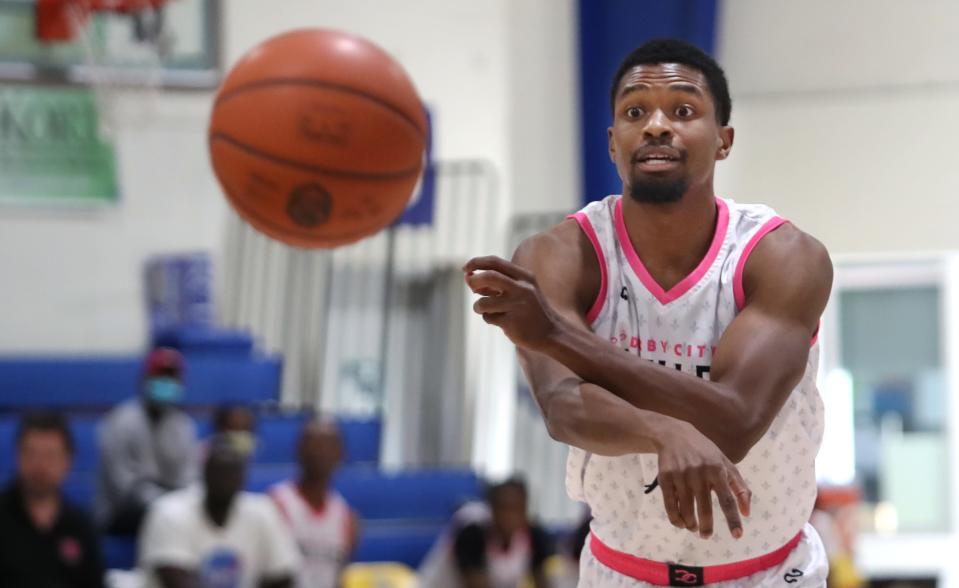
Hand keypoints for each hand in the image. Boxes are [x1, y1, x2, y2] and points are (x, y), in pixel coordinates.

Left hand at [463, 256, 562, 350]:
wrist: (551, 332)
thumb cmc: (528, 309)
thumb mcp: (517, 290)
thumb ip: (493, 283)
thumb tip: (467, 277)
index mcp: (524, 276)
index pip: (495, 262)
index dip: (476, 262)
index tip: (465, 268)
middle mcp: (522, 288)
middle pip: (489, 277)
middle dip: (474, 281)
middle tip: (471, 288)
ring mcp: (518, 305)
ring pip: (483, 302)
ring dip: (479, 306)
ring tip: (487, 310)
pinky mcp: (513, 322)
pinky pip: (488, 317)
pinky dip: (489, 318)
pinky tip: (501, 321)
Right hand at [655, 420, 751, 538]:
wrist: (674, 435)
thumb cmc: (705, 452)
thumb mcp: (725, 464)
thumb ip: (739, 487)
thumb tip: (747, 513)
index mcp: (717, 470)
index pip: (727, 499)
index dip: (733, 519)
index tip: (737, 535)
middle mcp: (699, 473)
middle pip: (704, 508)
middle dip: (706, 528)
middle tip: (706, 536)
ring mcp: (680, 475)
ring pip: (686, 509)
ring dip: (691, 524)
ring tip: (694, 528)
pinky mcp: (665, 477)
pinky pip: (670, 505)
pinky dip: (676, 518)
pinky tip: (681, 523)